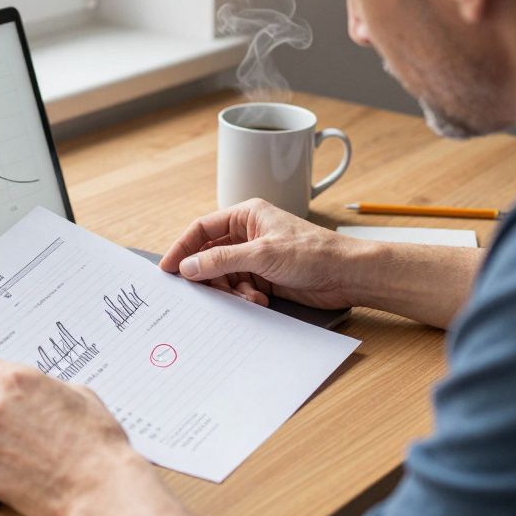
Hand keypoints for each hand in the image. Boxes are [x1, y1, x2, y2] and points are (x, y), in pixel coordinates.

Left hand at [0, 359, 164, 515]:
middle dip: (8, 416)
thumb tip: (40, 394)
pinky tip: (36, 474)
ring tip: (43, 456)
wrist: (99, 489)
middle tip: (38, 430)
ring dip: (9, 445)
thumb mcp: (82, 396)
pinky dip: (9, 470)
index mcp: (17, 383)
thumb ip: (49, 389)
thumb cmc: (97, 443)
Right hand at [158, 198, 367, 310]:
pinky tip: (260, 300)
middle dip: (209, 276)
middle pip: (210, 255)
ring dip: (230, 291)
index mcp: (246, 215)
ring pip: (224, 276)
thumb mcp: (262, 254)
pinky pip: (240, 289)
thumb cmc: (314, 253)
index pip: (202, 229)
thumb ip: (222, 260)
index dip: (182, 248)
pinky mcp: (265, 277)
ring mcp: (256, 257)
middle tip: (204, 292)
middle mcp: (248, 234)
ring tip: (248, 297)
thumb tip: (189, 267)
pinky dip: (244, 298)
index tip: (167, 268)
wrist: (347, 275)